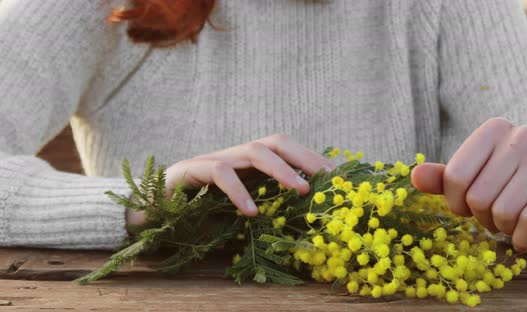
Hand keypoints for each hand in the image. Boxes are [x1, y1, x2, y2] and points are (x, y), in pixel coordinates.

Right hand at [126, 134, 333, 225]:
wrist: (150, 208)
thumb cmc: (198, 210)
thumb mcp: (238, 208)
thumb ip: (264, 207)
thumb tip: (303, 221)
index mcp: (250, 163)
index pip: (287, 151)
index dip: (313, 160)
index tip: (339, 178)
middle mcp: (236, 155)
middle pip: (276, 141)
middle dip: (305, 156)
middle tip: (329, 177)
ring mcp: (215, 159)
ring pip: (253, 151)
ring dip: (282, 169)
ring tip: (302, 191)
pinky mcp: (193, 169)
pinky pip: (221, 174)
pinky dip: (239, 191)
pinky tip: (251, 212)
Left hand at [411, 117, 526, 251]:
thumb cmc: (510, 182)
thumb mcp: (474, 177)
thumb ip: (443, 178)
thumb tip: (414, 176)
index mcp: (493, 130)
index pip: (455, 176)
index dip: (454, 202)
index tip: (465, 208)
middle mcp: (521, 136)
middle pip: (478, 196)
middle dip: (480, 218)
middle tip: (491, 217)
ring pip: (503, 211)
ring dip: (502, 228)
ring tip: (509, 222)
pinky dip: (521, 239)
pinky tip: (523, 240)